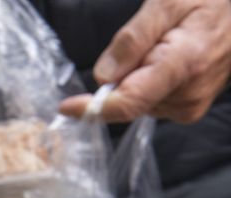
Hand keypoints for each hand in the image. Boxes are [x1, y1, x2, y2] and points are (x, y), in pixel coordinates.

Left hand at [60, 0, 230, 122]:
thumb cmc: (207, 1)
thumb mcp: (167, 3)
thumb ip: (132, 40)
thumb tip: (102, 77)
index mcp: (184, 64)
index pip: (129, 101)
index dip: (93, 108)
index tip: (67, 107)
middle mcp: (188, 94)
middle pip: (128, 100)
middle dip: (121, 77)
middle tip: (146, 42)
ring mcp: (190, 105)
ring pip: (137, 101)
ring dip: (136, 78)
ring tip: (163, 47)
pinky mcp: (188, 109)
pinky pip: (150, 102)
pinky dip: (147, 84)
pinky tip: (166, 62)